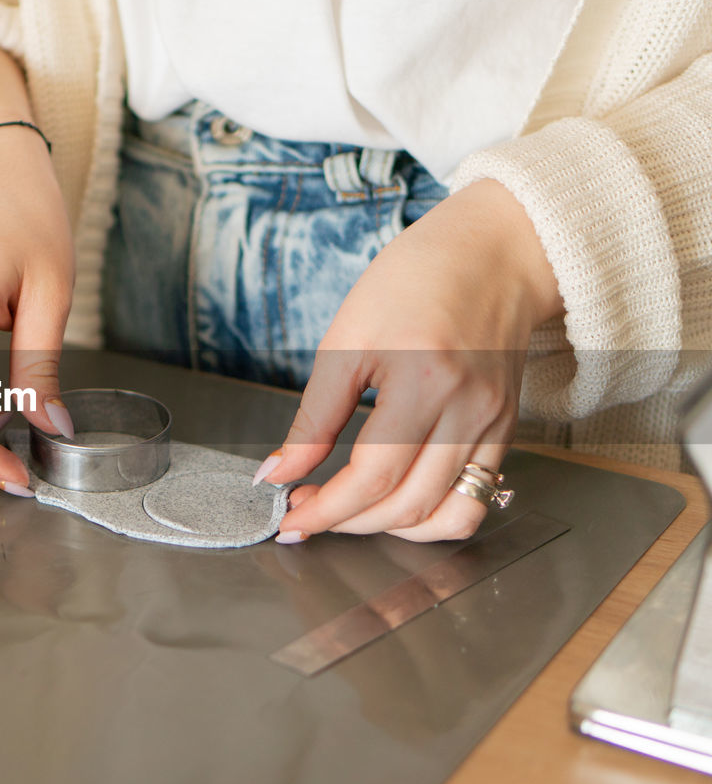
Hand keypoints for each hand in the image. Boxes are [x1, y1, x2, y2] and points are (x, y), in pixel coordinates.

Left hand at [259, 180, 562, 541]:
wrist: (492, 254)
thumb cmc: (414, 281)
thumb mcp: (347, 340)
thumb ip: (313, 418)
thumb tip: (277, 473)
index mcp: (424, 380)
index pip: (371, 476)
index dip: (324, 509)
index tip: (289, 520)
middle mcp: (468, 409)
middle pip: (406, 504)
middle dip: (347, 522)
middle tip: (306, 510)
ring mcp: (493, 425)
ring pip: (444, 516)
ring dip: (388, 529)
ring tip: (348, 512)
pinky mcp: (506, 431)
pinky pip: (474, 501)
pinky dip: (431, 518)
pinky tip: (394, 505)